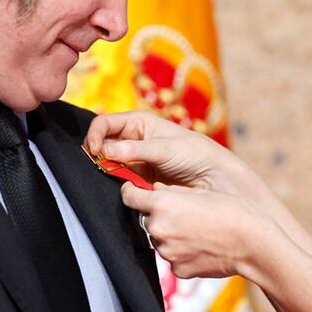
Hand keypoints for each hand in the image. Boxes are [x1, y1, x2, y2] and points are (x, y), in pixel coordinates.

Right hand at [84, 111, 259, 198]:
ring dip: (106, 172)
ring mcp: (136, 162)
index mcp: (139, 123)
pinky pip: (120, 182)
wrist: (216, 180)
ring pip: (109, 165)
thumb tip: (104, 151)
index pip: (105, 124)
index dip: (95, 135)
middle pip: (103, 145)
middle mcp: (134, 141)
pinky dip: (117, 185)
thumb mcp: (165, 148)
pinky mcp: (140, 181)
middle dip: (97, 155)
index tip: (95, 151)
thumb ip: (135, 150)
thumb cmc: (195, 154)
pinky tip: (121, 189)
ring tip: (110, 179)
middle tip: (98, 167)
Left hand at [121, 181, 277, 279]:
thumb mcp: (200, 192)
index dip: (132, 191)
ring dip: (171, 234)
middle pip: (146, 219)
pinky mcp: (178, 271)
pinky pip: (173, 258)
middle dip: (158, 215)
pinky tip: (202, 246)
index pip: (129, 196)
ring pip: (160, 239)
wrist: (253, 243)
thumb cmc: (231, 211)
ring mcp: (168, 253)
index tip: (135, 190)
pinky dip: (182, 253)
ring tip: (197, 230)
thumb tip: (155, 190)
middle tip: (183, 213)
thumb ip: (171, 192)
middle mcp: (160, 229)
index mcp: (162, 205)